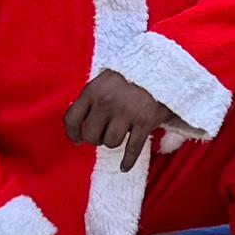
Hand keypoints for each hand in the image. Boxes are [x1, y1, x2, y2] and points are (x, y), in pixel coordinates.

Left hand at [65, 68, 185, 160]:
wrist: (163, 67)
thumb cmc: (132, 74)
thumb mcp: (106, 79)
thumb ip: (93, 97)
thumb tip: (80, 124)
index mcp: (93, 90)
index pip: (72, 118)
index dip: (73, 133)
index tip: (77, 140)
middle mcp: (106, 102)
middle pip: (91, 135)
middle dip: (97, 138)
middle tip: (104, 134)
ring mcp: (126, 112)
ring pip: (111, 142)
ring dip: (114, 142)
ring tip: (121, 133)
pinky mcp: (144, 121)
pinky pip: (132, 149)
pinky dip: (128, 161)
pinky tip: (124, 167)